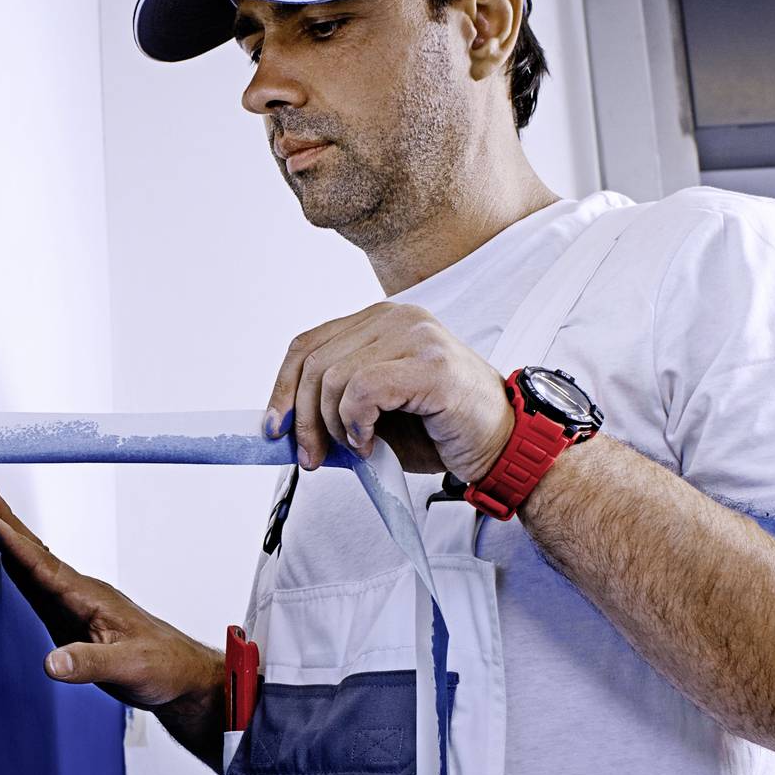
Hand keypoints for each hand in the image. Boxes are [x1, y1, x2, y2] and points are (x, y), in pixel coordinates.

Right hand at [0, 484, 219, 711]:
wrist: (183, 674)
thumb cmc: (162, 667)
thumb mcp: (128, 668)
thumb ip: (88, 664)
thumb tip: (51, 663)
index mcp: (90, 599)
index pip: (45, 567)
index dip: (14, 544)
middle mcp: (82, 595)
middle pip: (39, 554)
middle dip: (10, 525)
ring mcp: (78, 605)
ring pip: (39, 567)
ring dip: (13, 543)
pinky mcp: (76, 620)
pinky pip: (43, 588)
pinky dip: (23, 569)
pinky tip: (13, 564)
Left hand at [263, 301, 514, 481]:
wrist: (499, 445)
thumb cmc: (439, 429)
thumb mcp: (373, 414)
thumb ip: (333, 406)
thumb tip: (283, 425)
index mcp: (380, 322)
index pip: (308, 345)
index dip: (282, 388)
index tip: (274, 428)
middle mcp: (398, 318)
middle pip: (315, 363)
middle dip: (305, 418)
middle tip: (314, 456)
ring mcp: (417, 336)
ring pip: (335, 377)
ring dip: (335, 425)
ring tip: (359, 447)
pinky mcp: (431, 365)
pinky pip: (363, 389)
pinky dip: (356, 422)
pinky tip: (371, 441)